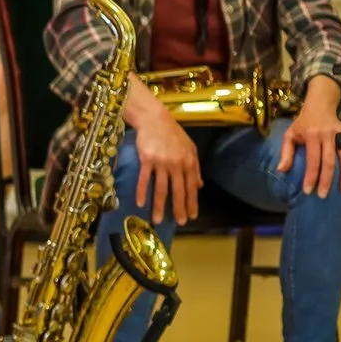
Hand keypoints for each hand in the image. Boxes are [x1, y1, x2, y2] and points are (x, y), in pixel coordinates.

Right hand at [130, 105, 201, 224]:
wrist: (154, 119)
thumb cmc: (172, 133)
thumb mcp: (189, 148)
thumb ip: (195, 167)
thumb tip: (200, 185)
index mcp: (188, 162)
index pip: (191, 187)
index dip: (192, 202)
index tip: (192, 216)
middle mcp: (176, 164)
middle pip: (178, 191)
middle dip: (179, 208)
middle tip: (179, 222)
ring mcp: (161, 162)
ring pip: (161, 188)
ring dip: (159, 206)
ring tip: (158, 219)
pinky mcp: (147, 159)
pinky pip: (145, 179)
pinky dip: (142, 192)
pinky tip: (140, 203)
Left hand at [277, 78, 340, 196]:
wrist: (321, 104)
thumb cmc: (303, 123)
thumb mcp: (289, 134)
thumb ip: (286, 152)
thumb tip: (281, 170)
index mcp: (312, 135)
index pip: (312, 160)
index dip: (311, 176)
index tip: (308, 191)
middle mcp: (328, 135)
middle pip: (329, 161)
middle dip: (326, 180)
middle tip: (322, 195)